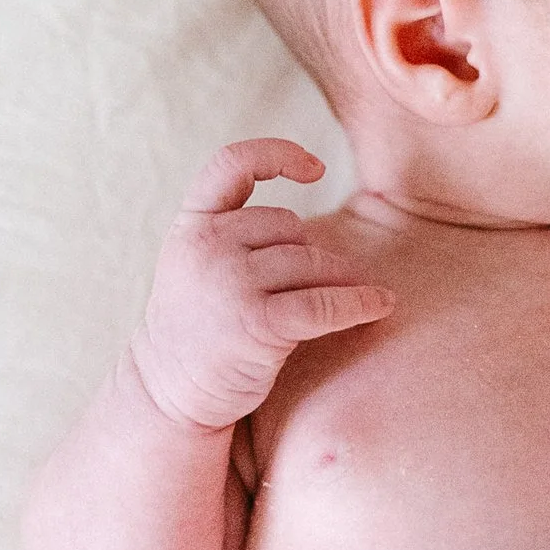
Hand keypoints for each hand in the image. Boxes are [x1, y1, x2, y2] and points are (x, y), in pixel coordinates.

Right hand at [128, 139, 395, 430]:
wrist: (169, 394)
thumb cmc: (197, 323)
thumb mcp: (195, 261)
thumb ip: (232, 227)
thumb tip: (308, 191)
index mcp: (190, 225)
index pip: (231, 164)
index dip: (277, 154)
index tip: (315, 168)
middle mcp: (207, 246)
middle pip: (290, 225)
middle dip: (308, 253)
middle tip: (309, 288)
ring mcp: (230, 283)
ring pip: (312, 263)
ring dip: (336, 280)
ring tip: (347, 299)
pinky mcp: (256, 324)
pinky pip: (326, 303)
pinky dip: (360, 303)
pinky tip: (381, 305)